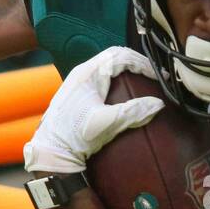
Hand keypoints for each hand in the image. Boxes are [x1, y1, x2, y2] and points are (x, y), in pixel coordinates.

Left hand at [23, 46, 163, 173]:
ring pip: (107, 67)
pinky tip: (124, 95)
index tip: (158, 76)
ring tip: (143, 83)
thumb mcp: (106, 123)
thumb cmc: (74, 136)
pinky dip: (118, 82)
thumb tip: (158, 104)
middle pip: (115, 57)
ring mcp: (79, 84)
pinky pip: (102, 79)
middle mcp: (82, 73)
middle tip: (154, 76)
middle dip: (137, 64)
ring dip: (127, 72)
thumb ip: (133, 111)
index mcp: (88, 73)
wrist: (51, 152)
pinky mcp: (78, 95)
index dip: (143, 62)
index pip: (121, 55)